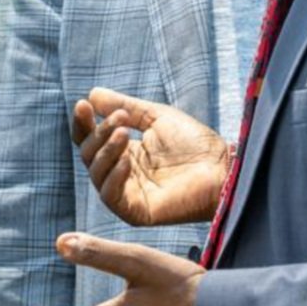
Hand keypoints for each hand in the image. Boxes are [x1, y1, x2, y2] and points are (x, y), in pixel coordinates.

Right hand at [73, 88, 232, 226]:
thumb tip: (91, 94)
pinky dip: (114, 176)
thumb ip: (124, 106)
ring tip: (123, 133)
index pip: (91, 139)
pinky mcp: (135, 212)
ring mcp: (127, 193)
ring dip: (106, 151)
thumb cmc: (196, 144)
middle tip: (120, 119)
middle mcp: (122, 174)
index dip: (84, 123)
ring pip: (97, 174)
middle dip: (99, 133)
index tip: (83, 105)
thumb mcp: (156, 117)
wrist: (222, 168)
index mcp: (125, 152)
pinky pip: (111, 196)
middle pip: (89, 155)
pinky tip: (126, 159)